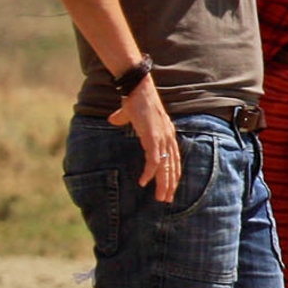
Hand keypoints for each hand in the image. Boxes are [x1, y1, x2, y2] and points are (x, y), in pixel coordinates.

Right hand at [107, 78, 181, 202]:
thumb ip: (123, 118)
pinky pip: (154, 160)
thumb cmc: (135, 99)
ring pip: (166, 167)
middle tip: (166, 200)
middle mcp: (168, 138)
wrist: (137, 87)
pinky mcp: (153, 137)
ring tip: (160, 197)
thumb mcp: (131, 113)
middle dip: (170, 185)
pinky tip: (144, 182)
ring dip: (162, 183)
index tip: (170, 188)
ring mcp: (162, 138)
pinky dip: (150, 172)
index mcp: (167, 135)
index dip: (173, 175)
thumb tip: (113, 120)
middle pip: (173, 167)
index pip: (174, 160)